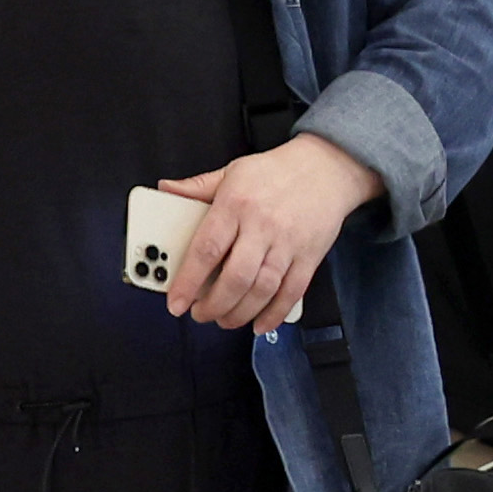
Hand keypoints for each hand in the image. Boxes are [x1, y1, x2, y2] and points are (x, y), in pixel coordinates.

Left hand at [154, 132, 378, 332]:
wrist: (326, 167)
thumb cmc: (275, 172)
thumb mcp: (232, 171)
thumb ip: (197, 187)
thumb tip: (166, 189)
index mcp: (236, 203)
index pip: (206, 249)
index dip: (188, 282)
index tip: (176, 303)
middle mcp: (262, 225)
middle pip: (235, 278)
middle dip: (214, 305)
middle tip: (200, 314)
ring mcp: (288, 243)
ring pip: (262, 290)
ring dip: (240, 313)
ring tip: (224, 320)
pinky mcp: (309, 256)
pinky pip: (292, 293)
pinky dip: (274, 314)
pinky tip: (259, 324)